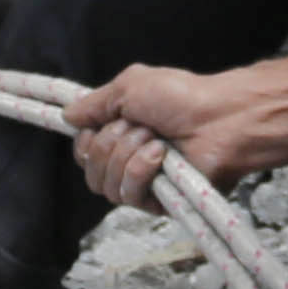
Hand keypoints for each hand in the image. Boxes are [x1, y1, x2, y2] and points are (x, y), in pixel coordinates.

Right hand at [65, 48, 287, 206]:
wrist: (220, 118)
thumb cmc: (182, 97)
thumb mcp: (129, 86)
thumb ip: (94, 103)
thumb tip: (67, 115)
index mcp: (121, 133)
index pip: (83, 150)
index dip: (87, 139)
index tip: (106, 121)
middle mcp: (128, 160)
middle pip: (89, 169)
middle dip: (111, 142)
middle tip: (142, 126)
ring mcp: (143, 183)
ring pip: (105, 184)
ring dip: (127, 154)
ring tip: (157, 140)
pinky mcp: (158, 202)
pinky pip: (127, 195)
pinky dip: (140, 170)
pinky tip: (161, 157)